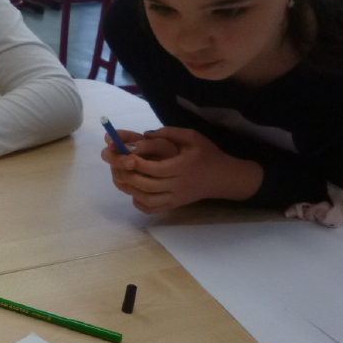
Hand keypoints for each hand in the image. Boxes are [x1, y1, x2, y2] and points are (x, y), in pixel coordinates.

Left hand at [100, 126, 262, 213]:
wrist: (224, 177)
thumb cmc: (207, 154)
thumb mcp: (192, 137)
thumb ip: (169, 133)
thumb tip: (145, 135)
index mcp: (182, 167)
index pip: (155, 168)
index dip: (137, 163)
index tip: (125, 155)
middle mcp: (178, 185)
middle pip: (148, 185)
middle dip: (130, 176)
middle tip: (118, 166)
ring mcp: (176, 198)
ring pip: (148, 200)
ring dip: (131, 190)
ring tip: (122, 178)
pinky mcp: (175, 205)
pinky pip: (153, 209)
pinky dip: (140, 204)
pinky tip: (134, 192)